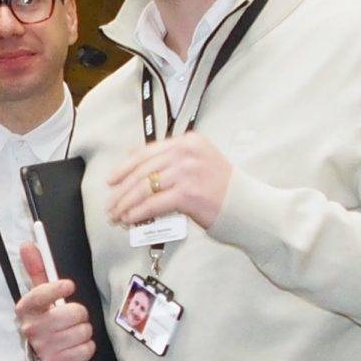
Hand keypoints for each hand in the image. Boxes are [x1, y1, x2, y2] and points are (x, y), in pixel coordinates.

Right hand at [15, 242, 95, 360]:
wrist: (43, 357)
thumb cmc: (46, 321)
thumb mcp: (40, 297)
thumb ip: (37, 270)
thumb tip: (28, 245)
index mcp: (25, 310)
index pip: (40, 295)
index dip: (56, 289)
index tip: (69, 286)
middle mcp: (31, 329)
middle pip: (73, 312)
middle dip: (78, 314)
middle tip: (71, 318)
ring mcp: (44, 348)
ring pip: (83, 330)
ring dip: (83, 331)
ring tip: (73, 333)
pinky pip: (87, 348)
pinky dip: (86, 347)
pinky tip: (75, 347)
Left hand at [104, 133, 233, 230]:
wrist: (249, 208)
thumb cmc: (224, 190)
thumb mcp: (199, 162)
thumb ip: (171, 158)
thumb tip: (132, 156)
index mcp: (189, 141)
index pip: (147, 152)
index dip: (124, 168)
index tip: (111, 180)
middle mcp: (187, 152)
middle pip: (142, 171)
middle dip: (122, 191)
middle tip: (110, 205)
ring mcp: (187, 172)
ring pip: (144, 188)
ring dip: (126, 204)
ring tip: (116, 215)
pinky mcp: (188, 193)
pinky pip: (153, 203)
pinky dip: (138, 213)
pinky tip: (130, 219)